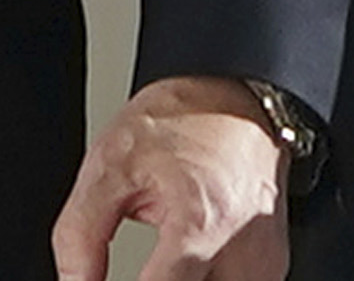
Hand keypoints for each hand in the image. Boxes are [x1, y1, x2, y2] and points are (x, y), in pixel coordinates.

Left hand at [51, 75, 292, 280]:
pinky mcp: (273, 267)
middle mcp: (244, 253)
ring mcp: (265, 264)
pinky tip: (190, 261)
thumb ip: (81, 236)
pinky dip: (204, 278)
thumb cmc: (182, 119)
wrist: (239, 92)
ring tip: (166, 258)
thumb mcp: (111, 163)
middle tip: (143, 262)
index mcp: (201, 226)